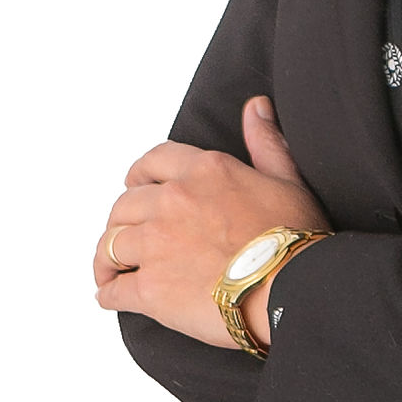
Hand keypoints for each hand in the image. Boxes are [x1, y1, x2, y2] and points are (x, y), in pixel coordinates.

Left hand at [95, 95, 332, 349]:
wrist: (293, 287)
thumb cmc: (295, 238)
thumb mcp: (286, 179)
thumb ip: (265, 142)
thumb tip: (256, 106)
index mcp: (202, 172)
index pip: (152, 163)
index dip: (139, 176)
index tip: (137, 186)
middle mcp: (171, 202)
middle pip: (123, 206)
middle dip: (121, 221)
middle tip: (127, 234)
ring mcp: (155, 245)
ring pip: (109, 246)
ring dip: (107, 258)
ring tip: (111, 270)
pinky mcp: (149, 289)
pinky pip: (113, 289)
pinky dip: (109, 292)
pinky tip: (113, 295)